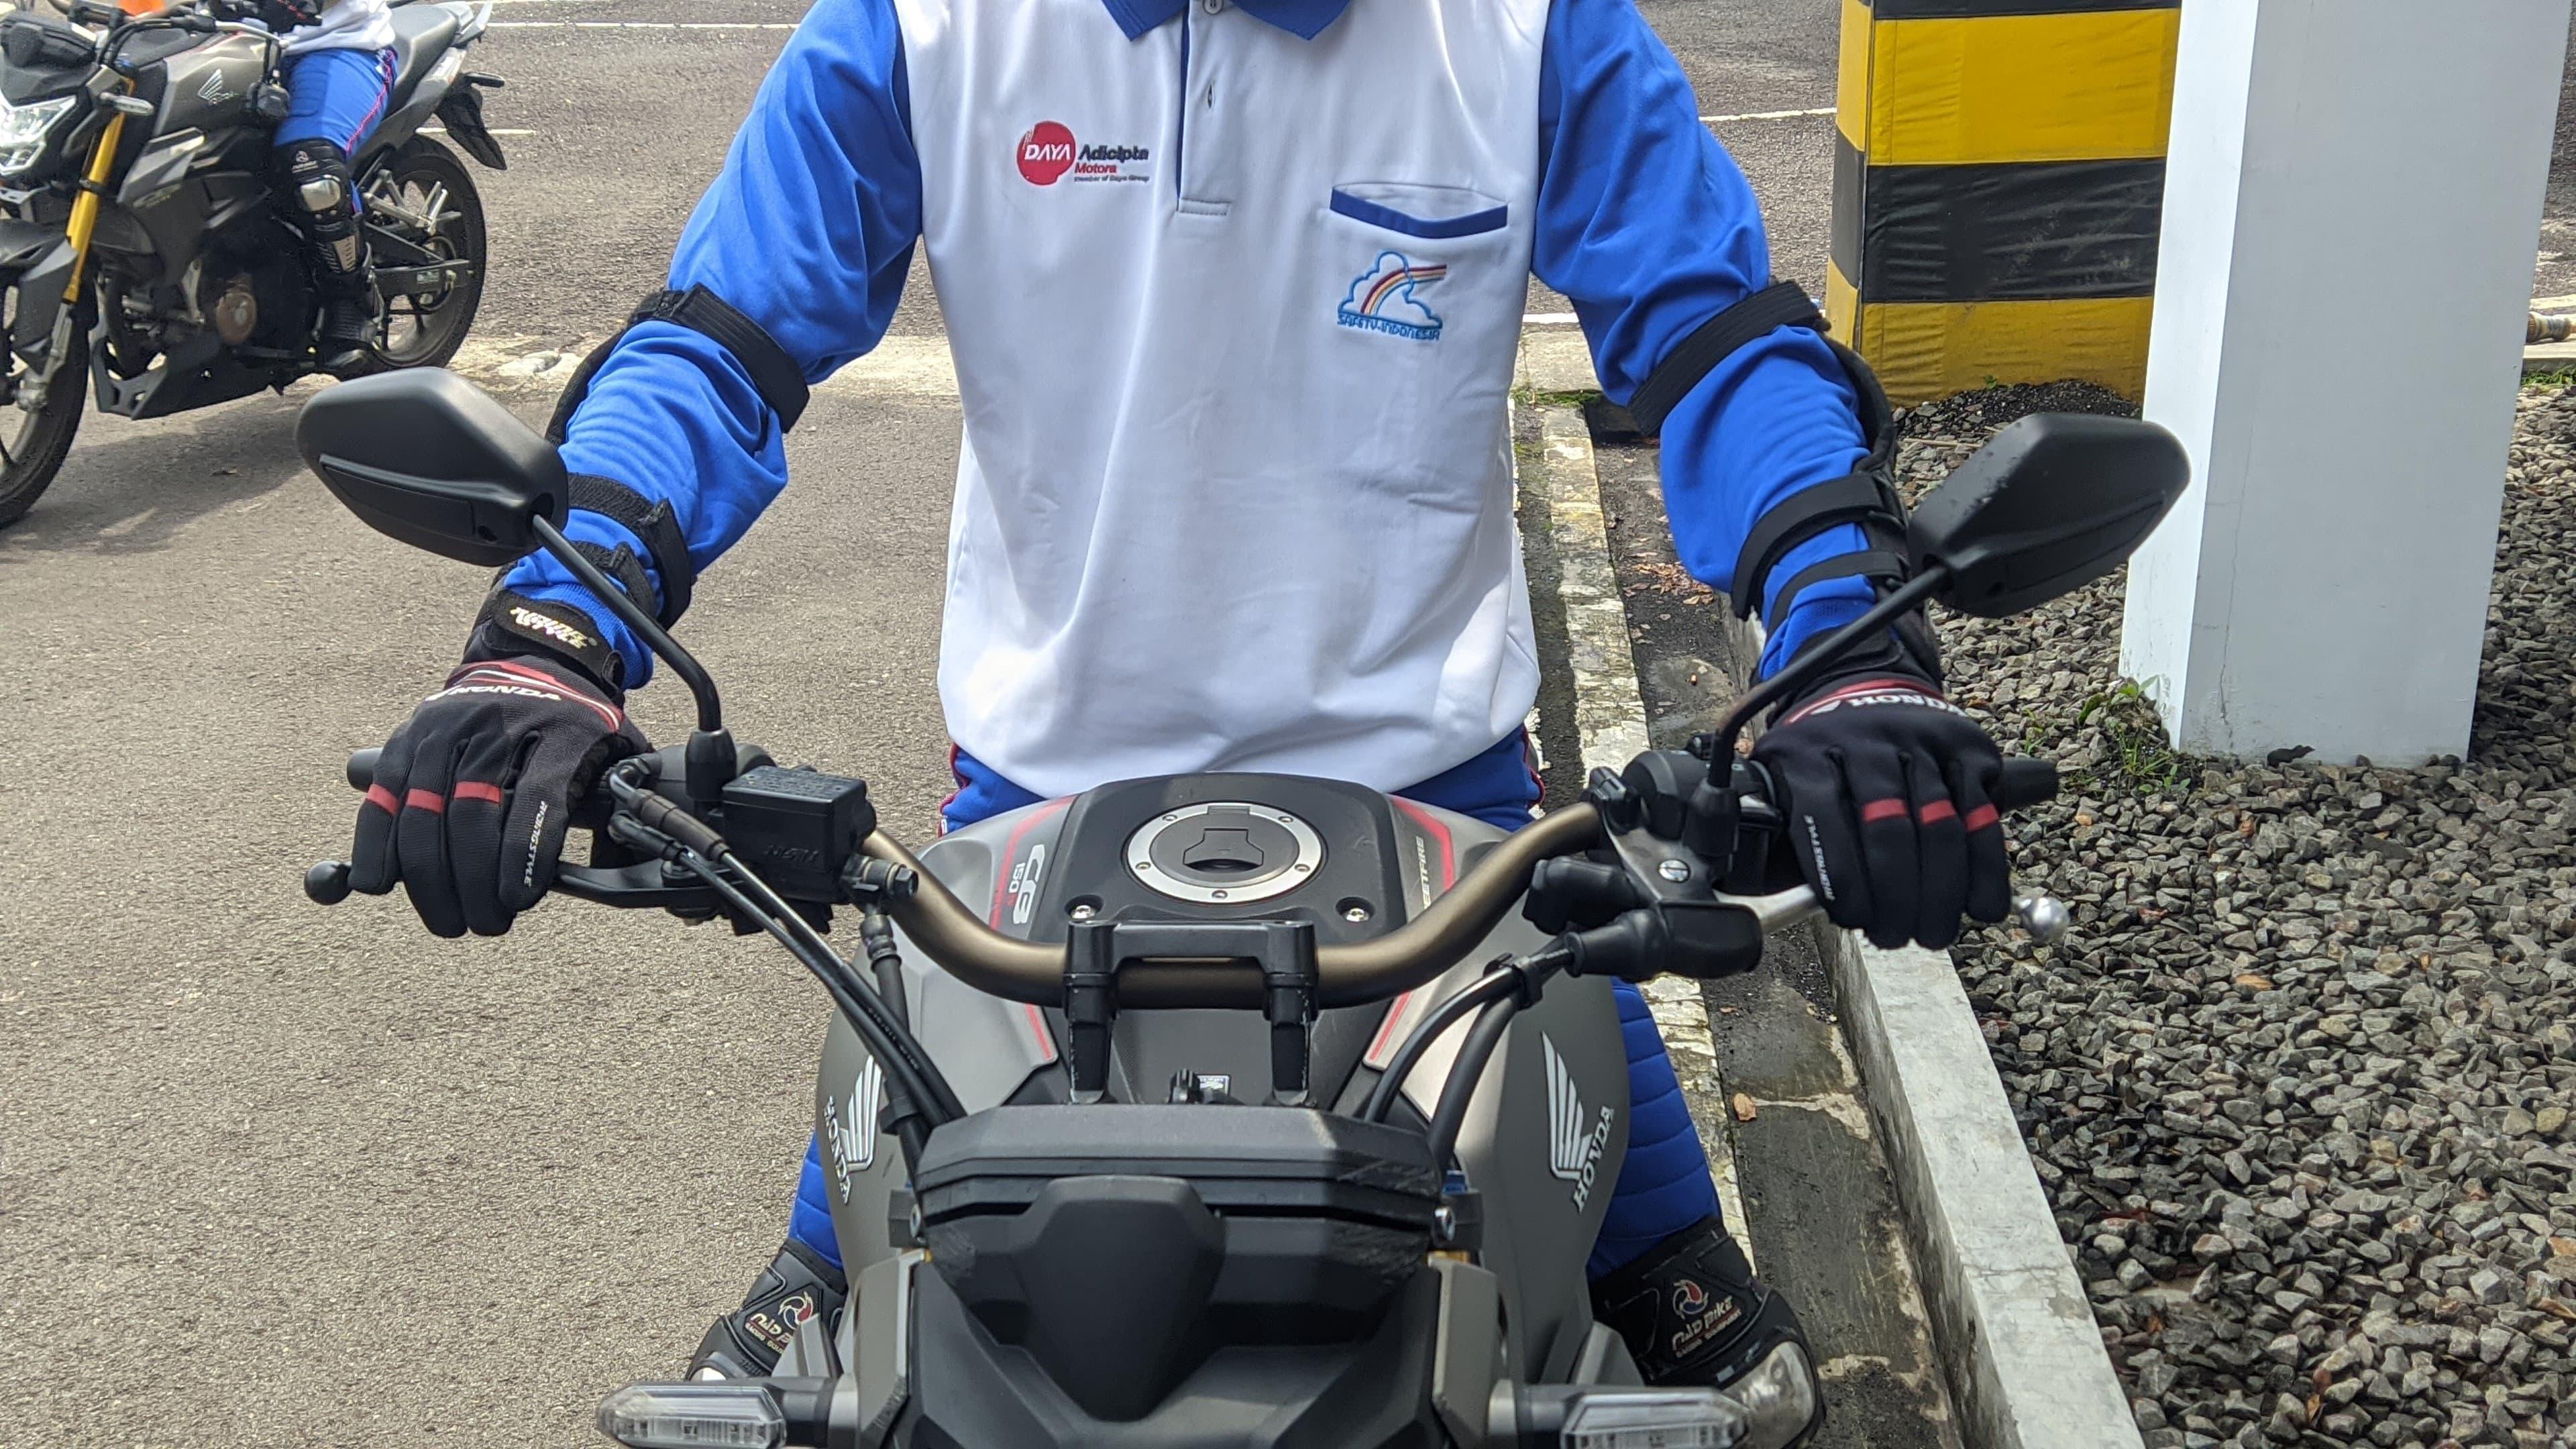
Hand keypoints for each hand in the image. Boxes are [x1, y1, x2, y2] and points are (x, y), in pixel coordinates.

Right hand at [349, 656, 646, 936]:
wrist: (536, 663)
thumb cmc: (578, 726)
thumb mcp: (617, 752)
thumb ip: (620, 807)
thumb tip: (628, 870)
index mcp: (560, 730)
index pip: (538, 795)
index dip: (523, 852)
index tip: (518, 900)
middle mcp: (498, 725)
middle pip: (473, 810)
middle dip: (474, 880)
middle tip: (487, 924)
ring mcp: (446, 728)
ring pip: (424, 810)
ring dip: (429, 877)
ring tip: (449, 921)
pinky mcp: (408, 737)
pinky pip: (384, 795)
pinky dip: (375, 842)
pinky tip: (378, 882)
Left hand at [1750, 672, 2007, 949]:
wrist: (1861, 686)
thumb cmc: (1818, 755)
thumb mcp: (1781, 778)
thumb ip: (1788, 833)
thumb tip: (1795, 905)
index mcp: (1805, 752)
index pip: (1823, 822)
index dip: (1843, 880)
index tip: (1851, 919)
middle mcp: (1864, 740)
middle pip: (1888, 831)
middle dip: (1896, 899)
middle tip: (1895, 937)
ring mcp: (1919, 739)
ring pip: (1939, 826)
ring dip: (1940, 893)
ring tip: (1932, 933)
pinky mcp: (1965, 744)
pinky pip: (1981, 815)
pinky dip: (1985, 868)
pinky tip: (1981, 906)